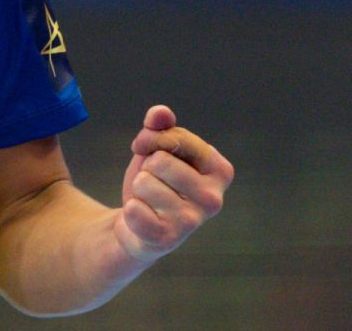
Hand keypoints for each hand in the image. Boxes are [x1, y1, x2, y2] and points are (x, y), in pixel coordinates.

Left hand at [115, 105, 233, 261]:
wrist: (137, 224)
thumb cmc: (155, 181)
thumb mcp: (157, 149)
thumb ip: (160, 128)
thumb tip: (160, 112)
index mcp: (220, 170)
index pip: (177, 137)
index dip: (152, 140)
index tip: (150, 152)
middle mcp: (214, 198)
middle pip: (160, 160)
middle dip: (147, 168)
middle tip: (153, 183)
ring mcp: (192, 221)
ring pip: (144, 182)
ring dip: (138, 189)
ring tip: (149, 201)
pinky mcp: (168, 239)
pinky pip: (134, 209)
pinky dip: (130, 210)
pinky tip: (142, 219)